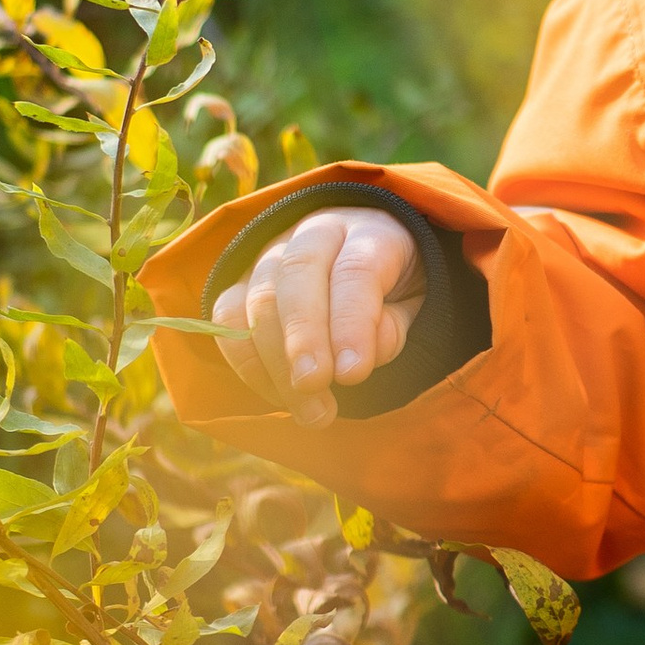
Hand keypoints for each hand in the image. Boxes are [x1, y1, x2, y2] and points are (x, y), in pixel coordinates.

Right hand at [210, 207, 424, 430]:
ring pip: (258, 299)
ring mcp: (271, 255)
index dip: (351, 323)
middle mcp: (315, 234)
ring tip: (311, 412)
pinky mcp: (241, 281)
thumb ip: (393, 325)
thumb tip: (353, 363)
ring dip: (277, 363)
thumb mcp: (417, 300)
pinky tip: (280, 397)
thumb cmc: (397, 285)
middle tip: (314, 386)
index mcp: (369, 231)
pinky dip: (247, 362)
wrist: (363, 256)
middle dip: (303, 337)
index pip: (355, 270)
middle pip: (297, 276)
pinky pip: (228, 318)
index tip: (352, 374)